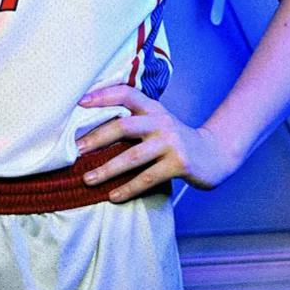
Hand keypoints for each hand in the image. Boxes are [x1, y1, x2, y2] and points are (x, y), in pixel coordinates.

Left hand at [75, 85, 242, 200]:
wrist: (214, 154)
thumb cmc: (175, 141)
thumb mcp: (158, 123)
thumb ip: (134, 120)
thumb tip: (90, 130)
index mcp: (154, 109)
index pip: (127, 94)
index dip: (103, 96)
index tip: (79, 102)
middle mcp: (162, 122)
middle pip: (124, 126)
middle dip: (96, 139)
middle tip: (75, 151)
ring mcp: (172, 143)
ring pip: (133, 156)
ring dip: (107, 169)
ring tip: (87, 179)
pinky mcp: (179, 164)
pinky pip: (148, 178)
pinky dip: (128, 188)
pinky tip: (113, 196)